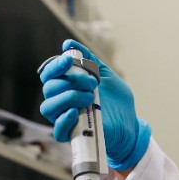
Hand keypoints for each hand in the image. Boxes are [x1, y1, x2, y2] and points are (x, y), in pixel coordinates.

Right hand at [38, 39, 150, 170]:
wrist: (130, 122)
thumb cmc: (116, 100)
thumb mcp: (105, 74)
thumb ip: (88, 59)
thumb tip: (68, 44)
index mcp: (66, 86)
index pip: (49, 74)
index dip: (55, 65)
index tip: (69, 60)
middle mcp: (61, 101)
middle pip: (49, 88)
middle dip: (71, 80)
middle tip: (93, 83)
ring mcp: (65, 118)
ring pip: (49, 107)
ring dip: (68, 97)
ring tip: (90, 97)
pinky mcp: (72, 135)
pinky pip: (57, 130)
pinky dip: (64, 120)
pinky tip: (77, 112)